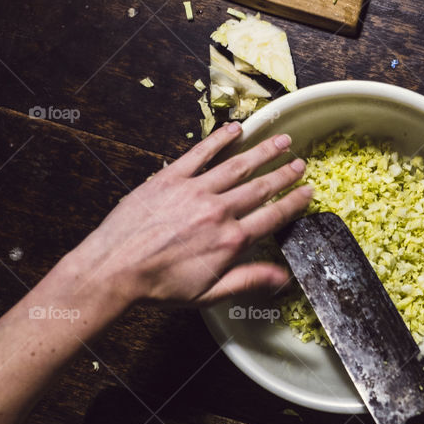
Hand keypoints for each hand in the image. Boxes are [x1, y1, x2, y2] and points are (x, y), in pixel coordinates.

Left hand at [73, 122, 309, 307]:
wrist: (115, 270)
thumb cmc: (159, 286)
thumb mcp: (209, 294)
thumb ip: (249, 280)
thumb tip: (283, 278)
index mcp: (231, 240)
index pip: (273, 216)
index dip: (294, 203)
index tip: (308, 192)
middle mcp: (218, 211)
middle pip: (261, 187)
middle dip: (284, 174)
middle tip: (299, 162)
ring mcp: (195, 191)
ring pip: (237, 166)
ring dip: (263, 151)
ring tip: (281, 140)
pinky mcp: (170, 178)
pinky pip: (200, 153)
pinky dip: (220, 140)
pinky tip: (235, 129)